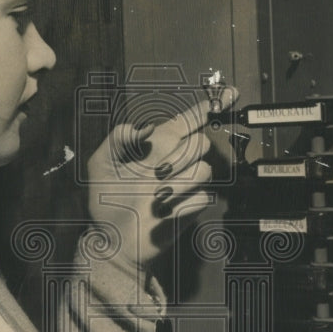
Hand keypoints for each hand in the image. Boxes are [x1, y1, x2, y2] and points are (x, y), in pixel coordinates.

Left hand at [85, 87, 238, 272]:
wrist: (113, 238)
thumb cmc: (105, 200)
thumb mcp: (100, 164)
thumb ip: (117, 139)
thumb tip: (144, 127)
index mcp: (157, 144)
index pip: (189, 120)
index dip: (211, 106)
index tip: (232, 93)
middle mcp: (177, 160)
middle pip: (201, 143)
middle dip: (181, 156)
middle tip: (156, 173)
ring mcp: (188, 183)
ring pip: (203, 170)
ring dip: (177, 184)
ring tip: (154, 196)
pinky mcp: (194, 206)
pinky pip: (200, 198)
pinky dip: (177, 207)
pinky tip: (161, 213)